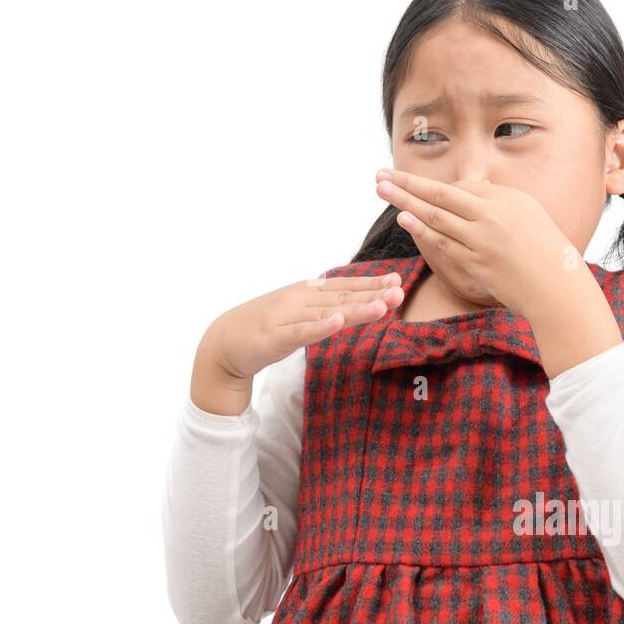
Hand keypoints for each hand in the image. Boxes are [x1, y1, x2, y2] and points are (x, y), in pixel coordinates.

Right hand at [200, 271, 404, 381]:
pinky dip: (320, 326)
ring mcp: (286, 317)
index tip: (397, 280)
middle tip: (400, 290)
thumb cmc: (263, 328)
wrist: (223, 344)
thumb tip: (351, 304)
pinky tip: (338, 322)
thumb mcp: (296, 314)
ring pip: (327, 312)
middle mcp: (298, 300)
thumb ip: (321, 308)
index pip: (343, 286)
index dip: (370, 284)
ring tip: (382, 305)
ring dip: (356, 308)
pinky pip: (301, 332)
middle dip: (372, 293)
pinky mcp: (274, 337)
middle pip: (340, 296)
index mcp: (305, 293)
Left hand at [375, 167, 582, 318]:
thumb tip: (467, 186)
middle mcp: (491, 217)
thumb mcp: (526, 213)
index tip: (404, 179)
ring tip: (383, 190)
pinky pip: (443, 245)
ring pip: (436, 218)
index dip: (430, 184)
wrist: (557, 288)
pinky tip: (404, 219)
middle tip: (380, 175)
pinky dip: (422, 230)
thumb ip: (495, 199)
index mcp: (505, 201)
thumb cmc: (545, 249)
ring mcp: (481, 242)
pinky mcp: (476, 265)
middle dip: (408, 184)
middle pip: (441, 195)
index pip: (460, 187)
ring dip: (406, 203)